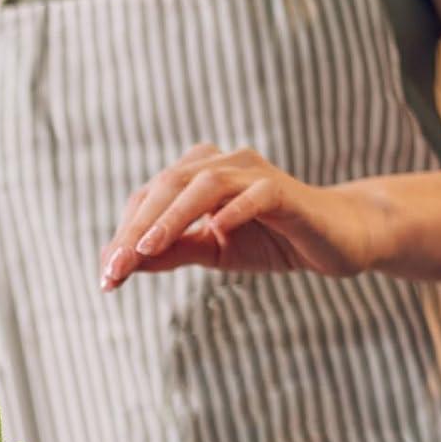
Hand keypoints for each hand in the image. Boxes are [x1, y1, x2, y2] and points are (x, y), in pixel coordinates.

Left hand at [100, 146, 390, 288]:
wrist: (334, 240)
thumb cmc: (270, 240)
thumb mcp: (212, 251)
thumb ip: (172, 251)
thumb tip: (125, 263)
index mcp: (198, 176)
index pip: (150, 199)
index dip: (124, 235)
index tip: (106, 276)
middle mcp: (222, 164)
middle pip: (168, 187)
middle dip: (137, 230)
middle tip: (116, 267)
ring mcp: (254, 173)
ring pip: (204, 186)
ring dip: (172, 218)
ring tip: (147, 249)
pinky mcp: (284, 191)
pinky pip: (255, 195)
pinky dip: (233, 211)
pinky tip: (214, 233)